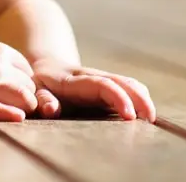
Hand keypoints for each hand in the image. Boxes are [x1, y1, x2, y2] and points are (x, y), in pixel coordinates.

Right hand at [0, 41, 37, 121]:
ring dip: (20, 110)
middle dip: (23, 100)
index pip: (29, 74)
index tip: (6, 94)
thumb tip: (35, 93)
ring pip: (23, 101)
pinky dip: (8, 114)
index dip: (22, 87)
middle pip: (29, 89)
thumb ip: (6, 67)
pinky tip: (14, 118)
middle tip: (4, 106)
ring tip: (4, 113)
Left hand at [31, 59, 155, 121]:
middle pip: (122, 81)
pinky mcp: (110, 84)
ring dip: (143, 98)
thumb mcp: (35, 90)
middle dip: (139, 98)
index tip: (130, 116)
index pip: (102, 85)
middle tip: (150, 119)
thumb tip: (52, 110)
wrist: (45, 65)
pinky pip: (129, 86)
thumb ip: (42, 99)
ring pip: (128, 82)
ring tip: (151, 119)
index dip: (118, 98)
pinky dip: (140, 98)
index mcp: (74, 80)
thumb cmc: (38, 84)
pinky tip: (145, 114)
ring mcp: (103, 78)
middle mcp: (92, 76)